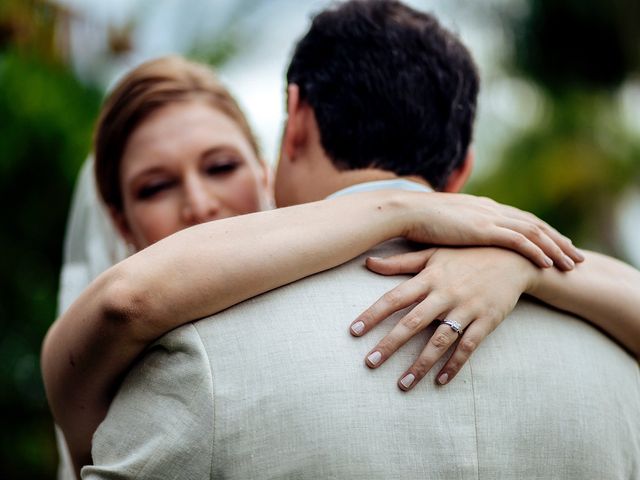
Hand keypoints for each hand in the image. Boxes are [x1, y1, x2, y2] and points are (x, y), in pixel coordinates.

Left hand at [350, 247, 537, 389]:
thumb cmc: (466, 255)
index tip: (353, 331)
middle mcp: (445, 293)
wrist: (513, 257)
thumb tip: (367, 262)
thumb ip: (400, 262)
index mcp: (429, 277)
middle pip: (412, 323)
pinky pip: (468, 346)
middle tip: (369, 364)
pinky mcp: (486, 320)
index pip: (394, 298)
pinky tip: (440, 381)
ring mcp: (466, 308)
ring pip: (439, 340)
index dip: (373, 314)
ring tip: (402, 385)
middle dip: (389, 345)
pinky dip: (454, 365)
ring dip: (420, 364)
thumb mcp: (433, 253)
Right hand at [401, 192, 582, 270]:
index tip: (557, 245)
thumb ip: (457, 232)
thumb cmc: (418, 222)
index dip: (542, 233)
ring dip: (555, 248)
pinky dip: (536, 251)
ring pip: (533, 232)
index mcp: (483, 209)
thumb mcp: (444, 226)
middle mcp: (492, 210)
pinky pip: (518, 240)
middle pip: (534, 224)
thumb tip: (459, 245)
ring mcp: (489, 218)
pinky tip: (548, 264)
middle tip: (576, 255)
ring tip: (571, 264)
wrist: (406, 212)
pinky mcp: (484, 228)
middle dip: (558, 240)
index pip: (521, 220)